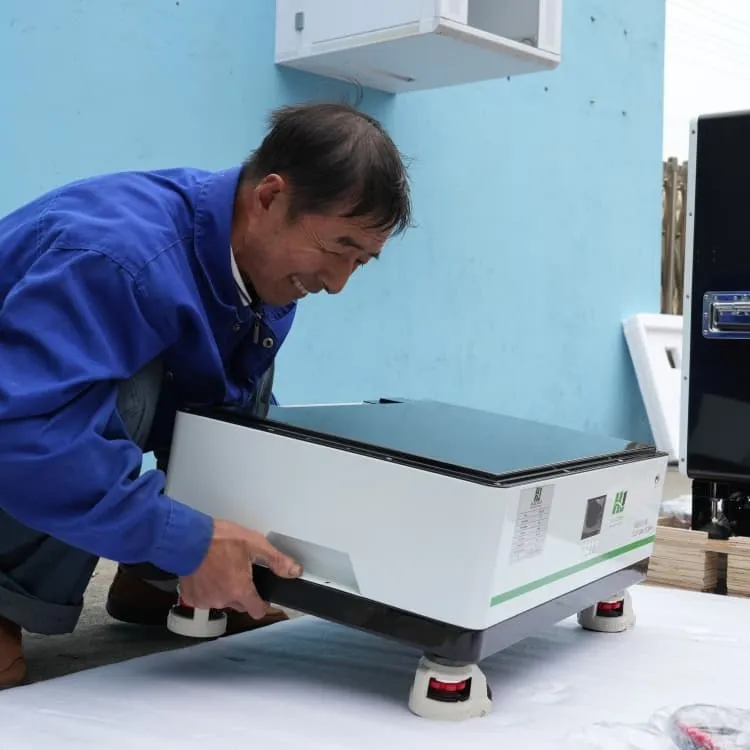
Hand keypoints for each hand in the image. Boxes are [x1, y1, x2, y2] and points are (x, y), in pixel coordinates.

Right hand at [177, 518, 301, 619]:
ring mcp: (205, 600)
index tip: (262, 595)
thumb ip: (276, 560)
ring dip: (224, 590)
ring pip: (222, 600)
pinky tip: (207, 573)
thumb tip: (295, 571)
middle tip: (240, 571)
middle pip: (240, 604)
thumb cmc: (220, 539)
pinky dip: (208, 589)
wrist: (187, 538)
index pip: (257, 611)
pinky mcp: (191, 597)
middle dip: (243, 592)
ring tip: (222, 568)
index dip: (262, 604)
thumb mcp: (254, 543)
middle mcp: (223, 600)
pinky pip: (205, 598)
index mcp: (240, 590)